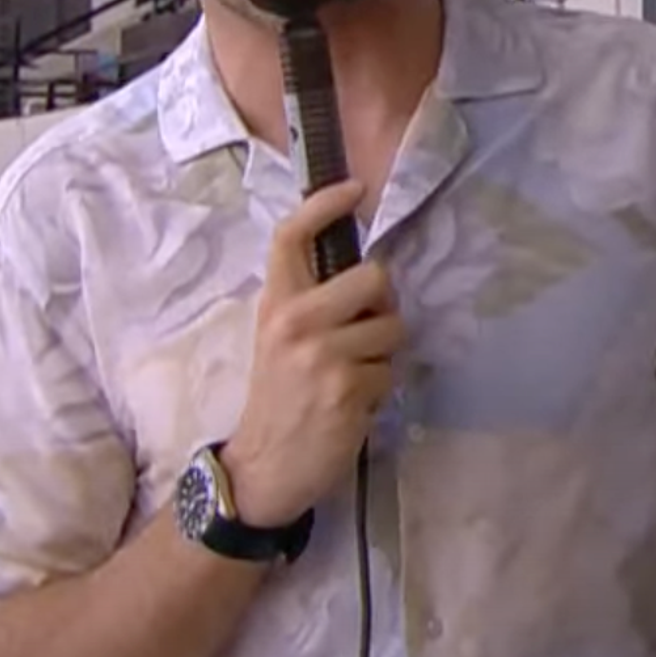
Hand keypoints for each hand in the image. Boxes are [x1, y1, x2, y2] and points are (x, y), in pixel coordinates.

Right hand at [220, 180, 403, 529]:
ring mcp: (323, 354)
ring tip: (353, 378)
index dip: (325, 205)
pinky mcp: (348, 388)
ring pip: (392, 329)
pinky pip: (391, 372)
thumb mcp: (278, 340)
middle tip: (365, 333)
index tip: (354, 189)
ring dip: (383, 356)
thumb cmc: (278, 399)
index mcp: (275, 304)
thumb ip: (312, 303)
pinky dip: (381, 390)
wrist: (263, 467)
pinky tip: (352, 406)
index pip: (292, 236)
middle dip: (382, 305)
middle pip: (373, 276)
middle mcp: (295, 321)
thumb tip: (366, 275)